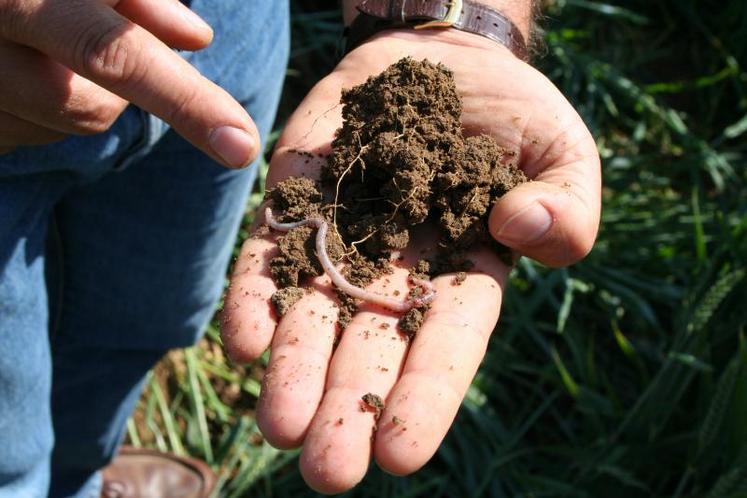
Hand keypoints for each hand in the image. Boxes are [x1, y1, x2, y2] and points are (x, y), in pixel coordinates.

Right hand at [0, 0, 258, 166]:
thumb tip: (195, 37)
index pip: (112, 51)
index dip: (185, 100)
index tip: (241, 144)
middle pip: (93, 106)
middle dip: (125, 86)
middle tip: (110, 48)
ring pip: (69, 125)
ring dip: (86, 92)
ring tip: (51, 42)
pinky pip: (32, 135)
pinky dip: (50, 106)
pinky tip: (26, 66)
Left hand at [221, 29, 600, 492]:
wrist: (444, 62)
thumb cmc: (514, 118)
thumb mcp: (564, 153)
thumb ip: (567, 205)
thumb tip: (520, 230)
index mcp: (465, 276)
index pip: (446, 347)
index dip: (427, 399)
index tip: (400, 455)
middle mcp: (396, 273)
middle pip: (370, 349)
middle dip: (347, 408)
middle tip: (326, 471)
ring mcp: (342, 239)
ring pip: (311, 314)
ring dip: (293, 371)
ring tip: (277, 427)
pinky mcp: (298, 201)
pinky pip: (269, 256)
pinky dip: (254, 298)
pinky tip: (243, 344)